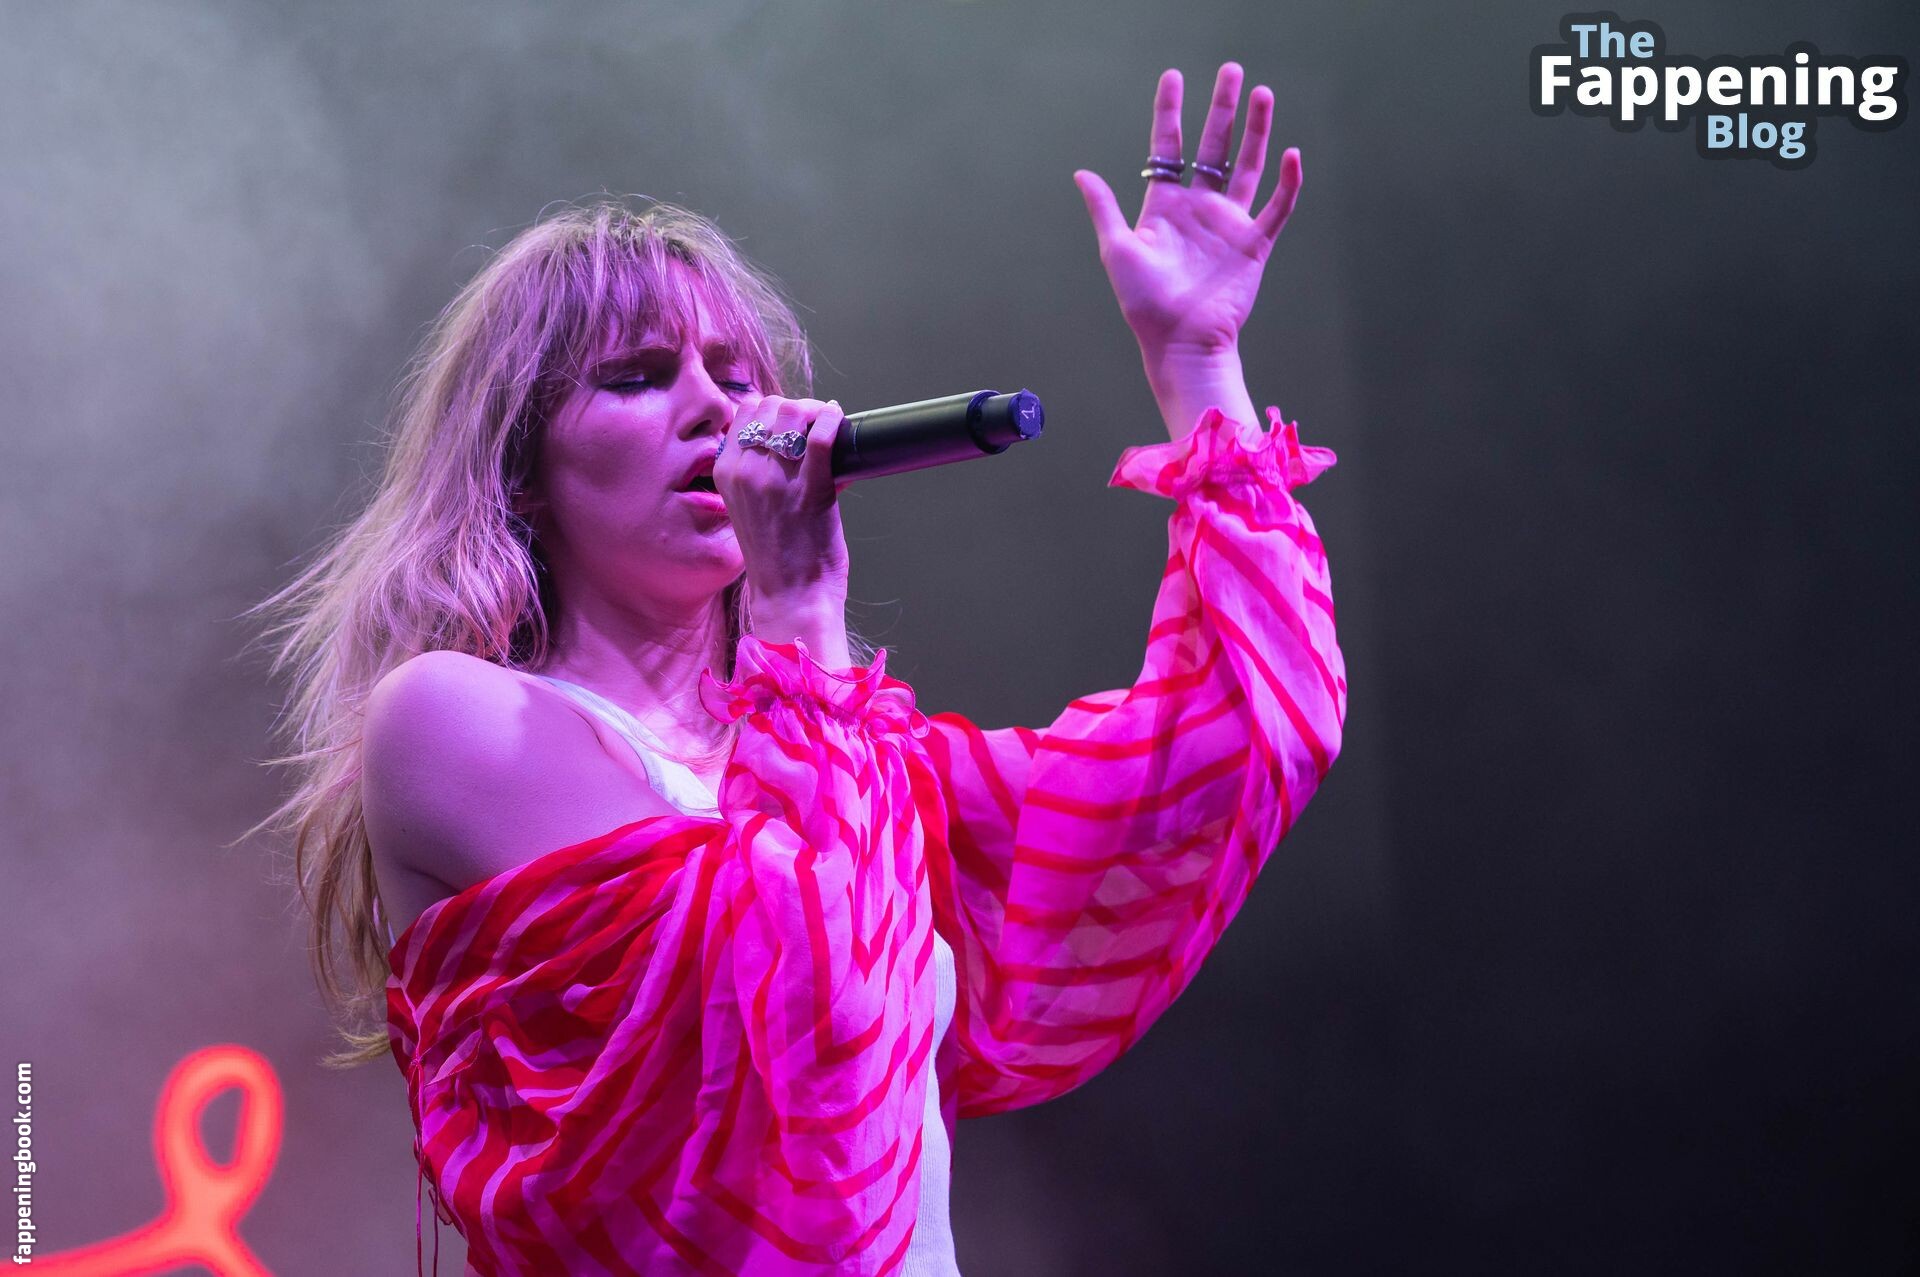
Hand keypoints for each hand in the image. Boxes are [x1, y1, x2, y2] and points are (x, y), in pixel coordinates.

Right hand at [715, 394, 852, 665]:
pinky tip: (840, 424)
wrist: (791, 597)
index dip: (771, 409)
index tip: (790, 422)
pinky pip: (822, 434)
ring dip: (815, 413)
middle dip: (796, 409)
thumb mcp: (751, 508)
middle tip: (814, 424)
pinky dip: (835, 422)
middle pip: (771, 406)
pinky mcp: (811, 487)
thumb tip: (797, 440)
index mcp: (726, 473)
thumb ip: (761, 473)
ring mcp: (777, 478)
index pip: (743, 412)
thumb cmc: (778, 558)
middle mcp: (745, 471)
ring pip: (795, 413)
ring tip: (828, 427)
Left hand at [1073, 62, 1302, 356]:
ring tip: (1262, 93)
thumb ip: (1105, 209)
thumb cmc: (1144, 304)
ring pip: (1247, 166)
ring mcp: (1228, 224)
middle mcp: (1199, 208)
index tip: (1174, 77)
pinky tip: (1292, 153)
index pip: (1169, 148)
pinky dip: (1287, 182)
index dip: (1171, 111)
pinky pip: (1277, 207)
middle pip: (1213, 146)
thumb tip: (1081, 172)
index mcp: (1165, 206)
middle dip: (1221, 108)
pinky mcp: (1254, 244)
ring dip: (1257, 130)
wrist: (1180, 343)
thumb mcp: (1118, 250)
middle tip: (1230, 70)